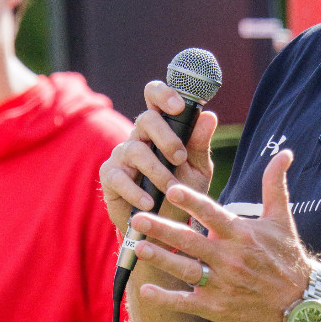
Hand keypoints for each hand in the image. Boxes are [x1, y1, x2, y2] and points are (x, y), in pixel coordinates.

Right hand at [100, 80, 217, 231]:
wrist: (167, 226)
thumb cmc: (183, 191)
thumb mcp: (198, 169)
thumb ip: (200, 144)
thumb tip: (209, 117)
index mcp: (161, 128)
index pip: (155, 97)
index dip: (164, 94)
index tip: (179, 106)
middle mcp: (139, 136)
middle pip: (146, 119)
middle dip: (166, 137)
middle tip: (180, 157)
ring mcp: (122, 155)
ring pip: (135, 149)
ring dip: (157, 169)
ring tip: (170, 188)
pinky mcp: (110, 176)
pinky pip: (119, 177)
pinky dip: (136, 190)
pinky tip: (149, 201)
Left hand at [127, 150, 312, 321]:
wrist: (300, 302)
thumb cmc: (288, 255)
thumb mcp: (282, 218)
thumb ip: (274, 184)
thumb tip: (284, 152)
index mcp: (242, 233)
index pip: (213, 214)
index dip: (192, 202)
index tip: (172, 189)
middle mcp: (230, 258)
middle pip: (191, 241)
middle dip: (163, 229)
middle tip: (138, 217)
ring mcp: (223, 284)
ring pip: (185, 269)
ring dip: (161, 259)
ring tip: (136, 247)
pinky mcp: (217, 307)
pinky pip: (186, 302)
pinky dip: (166, 298)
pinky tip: (145, 289)